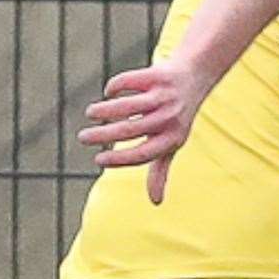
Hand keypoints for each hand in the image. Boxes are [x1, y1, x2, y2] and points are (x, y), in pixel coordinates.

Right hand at [76, 60, 214, 203]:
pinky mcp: (157, 75)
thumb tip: (156, 203)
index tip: (98, 159)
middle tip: (83, 138)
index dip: (119, 159)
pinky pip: (129, 82)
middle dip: (103, 135)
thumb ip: (160, 171)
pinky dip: (115, 87)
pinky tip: (110, 93)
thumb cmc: (177, 118)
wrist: (196, 77)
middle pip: (130, 130)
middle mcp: (169, 119)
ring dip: (105, 110)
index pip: (142, 154)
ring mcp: (164, 96)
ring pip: (127, 105)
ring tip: (91, 113)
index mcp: (172, 139)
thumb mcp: (171, 144)